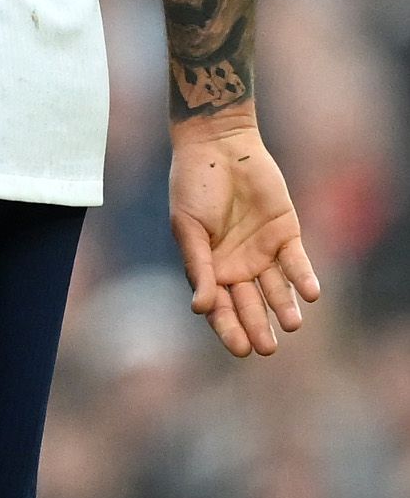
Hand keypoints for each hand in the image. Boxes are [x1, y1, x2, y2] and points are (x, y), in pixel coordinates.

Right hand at [169, 122, 321, 357]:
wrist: (219, 148)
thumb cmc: (193, 186)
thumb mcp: (188, 228)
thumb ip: (197, 266)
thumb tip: (200, 308)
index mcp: (208, 268)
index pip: (220, 307)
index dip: (229, 328)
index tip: (239, 348)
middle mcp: (237, 265)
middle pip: (250, 304)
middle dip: (257, 326)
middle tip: (266, 348)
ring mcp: (262, 251)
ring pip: (276, 289)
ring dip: (284, 307)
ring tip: (291, 325)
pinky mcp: (286, 234)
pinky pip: (297, 263)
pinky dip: (304, 278)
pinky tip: (310, 293)